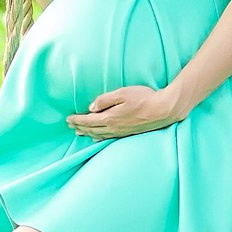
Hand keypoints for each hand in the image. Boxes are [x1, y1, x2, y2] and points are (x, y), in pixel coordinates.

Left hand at [68, 84, 191, 138]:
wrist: (163, 110)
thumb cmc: (144, 98)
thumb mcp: (122, 93)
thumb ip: (105, 100)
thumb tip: (91, 107)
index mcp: (110, 118)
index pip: (88, 121)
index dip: (77, 120)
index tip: (68, 119)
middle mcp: (113, 128)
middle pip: (91, 129)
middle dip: (79, 127)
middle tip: (70, 125)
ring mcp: (121, 132)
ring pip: (99, 135)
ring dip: (87, 133)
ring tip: (79, 132)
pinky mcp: (127, 133)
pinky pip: (108, 137)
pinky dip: (99, 137)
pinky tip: (97, 138)